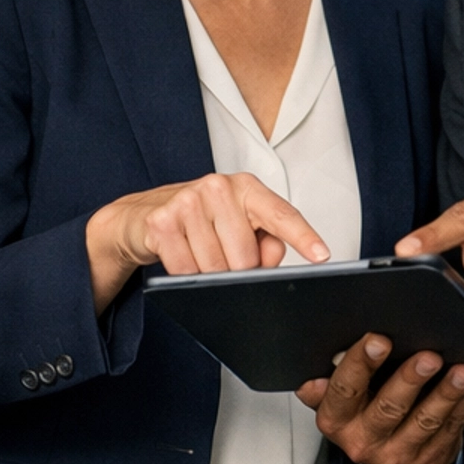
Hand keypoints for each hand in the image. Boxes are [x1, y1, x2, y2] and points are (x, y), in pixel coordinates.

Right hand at [86, 172, 328, 314]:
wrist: (141, 217)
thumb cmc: (199, 222)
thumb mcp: (237, 227)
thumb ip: (266, 243)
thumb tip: (274, 260)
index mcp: (246, 188)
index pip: (281, 214)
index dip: (303, 236)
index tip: (322, 255)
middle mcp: (219, 187)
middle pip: (246, 258)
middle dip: (237, 272)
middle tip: (222, 258)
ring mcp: (189, 201)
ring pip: (216, 268)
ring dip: (209, 275)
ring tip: (198, 254)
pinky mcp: (162, 221)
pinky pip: (186, 270)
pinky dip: (185, 274)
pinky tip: (180, 256)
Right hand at [298, 334, 463, 463]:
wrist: (387, 450)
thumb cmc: (361, 410)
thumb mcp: (337, 398)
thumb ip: (328, 381)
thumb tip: (312, 378)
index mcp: (335, 420)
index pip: (344, 390)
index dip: (361, 364)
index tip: (378, 340)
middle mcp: (363, 441)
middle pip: (388, 408)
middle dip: (410, 379)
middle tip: (428, 357)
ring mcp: (397, 454)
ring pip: (425, 422)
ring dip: (446, 394)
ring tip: (461, 372)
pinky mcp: (427, 460)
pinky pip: (449, 430)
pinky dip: (461, 404)